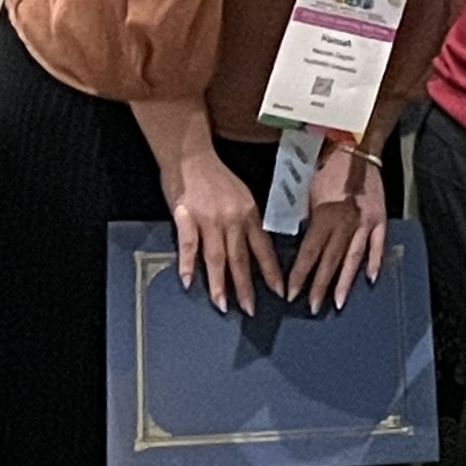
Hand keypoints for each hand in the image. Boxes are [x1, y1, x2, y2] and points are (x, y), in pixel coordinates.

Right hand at [166, 144, 283, 314]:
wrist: (191, 156)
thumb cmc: (216, 177)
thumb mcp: (242, 197)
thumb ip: (247, 221)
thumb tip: (253, 246)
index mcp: (249, 214)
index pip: (264, 248)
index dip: (271, 271)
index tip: (279, 291)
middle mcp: (233, 219)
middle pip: (241, 258)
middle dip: (247, 286)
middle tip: (250, 310)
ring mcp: (209, 218)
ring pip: (217, 256)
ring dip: (219, 283)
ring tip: (223, 305)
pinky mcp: (186, 216)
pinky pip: (188, 244)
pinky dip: (188, 264)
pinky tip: (188, 281)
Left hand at [288, 142, 388, 311]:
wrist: (356, 148)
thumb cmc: (326, 167)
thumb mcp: (305, 192)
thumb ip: (302, 218)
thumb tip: (295, 240)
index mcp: (324, 217)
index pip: (309, 254)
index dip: (300, 275)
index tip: (290, 294)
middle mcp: (345, 223)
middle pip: (330, 261)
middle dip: (320, 286)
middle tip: (312, 308)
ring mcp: (365, 222)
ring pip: (353, 258)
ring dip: (344, 282)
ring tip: (338, 302)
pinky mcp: (379, 218)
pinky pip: (378, 244)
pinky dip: (375, 262)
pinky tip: (370, 279)